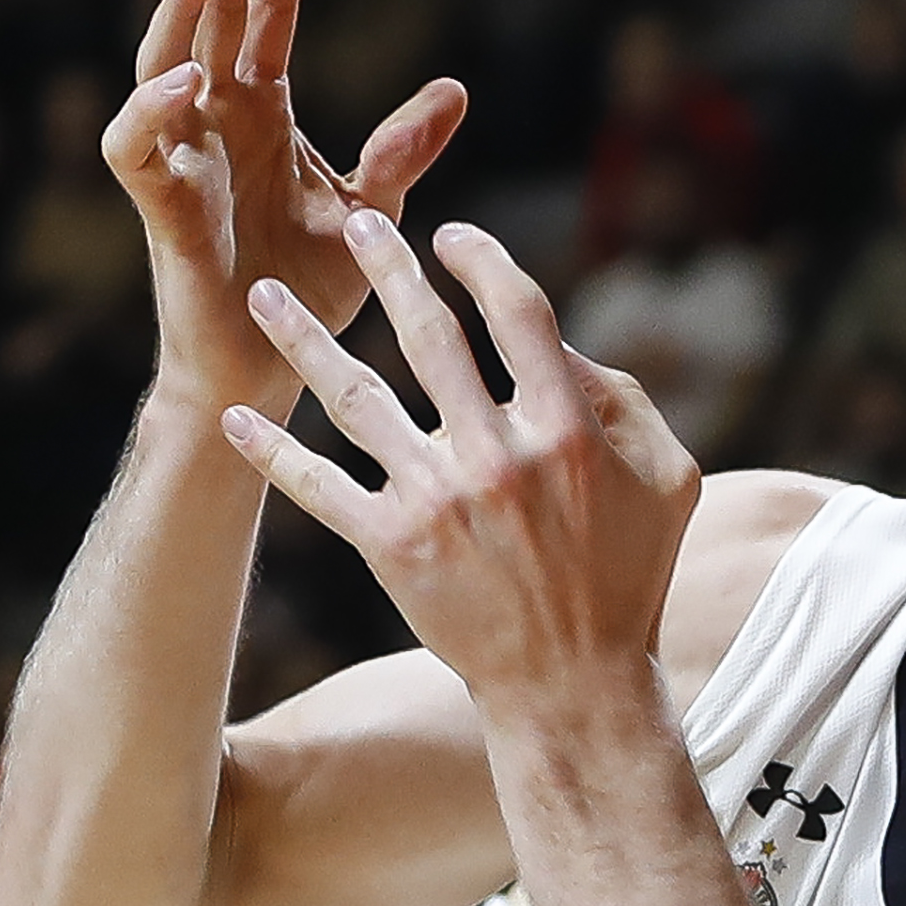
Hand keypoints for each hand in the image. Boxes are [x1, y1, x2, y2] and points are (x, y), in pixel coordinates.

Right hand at [105, 0, 468, 414]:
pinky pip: (138, 148)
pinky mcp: (162, 208)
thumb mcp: (372, 208)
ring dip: (181, 8)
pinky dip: (152, 111)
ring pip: (160, 62)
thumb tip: (456, 87)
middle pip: (215, 12)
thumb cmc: (307, 287)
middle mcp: (214, 120)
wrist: (273, 365)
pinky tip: (187, 81)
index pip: (268, 11)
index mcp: (260, 110)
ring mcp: (183, 158)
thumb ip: (402, 149)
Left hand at [220, 211, 701, 707]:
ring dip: (305, 340)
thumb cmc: (631, 576)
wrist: (573, 685)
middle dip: (388, 268)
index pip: (518, 312)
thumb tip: (560, 343)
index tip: (454, 237)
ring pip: (356, 397)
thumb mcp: (670, 477)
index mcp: (567, 427)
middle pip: (428, 336)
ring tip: (265, 295)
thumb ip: (624, 399)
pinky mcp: (392, 547)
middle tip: (355, 220)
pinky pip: (317, 486)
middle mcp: (497, 454)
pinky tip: (235, 416)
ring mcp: (437, 501)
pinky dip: (271, 451)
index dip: (483, 261)